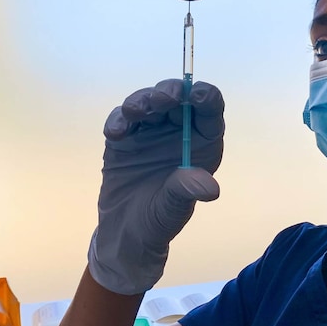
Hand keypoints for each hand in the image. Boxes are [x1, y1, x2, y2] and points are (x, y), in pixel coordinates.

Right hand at [87, 79, 224, 294]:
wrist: (125, 233)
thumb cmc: (159, 220)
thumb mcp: (175, 208)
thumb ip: (187, 191)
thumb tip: (210, 187)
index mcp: (201, 143)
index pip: (209, 111)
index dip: (205, 97)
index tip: (196, 94)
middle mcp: (178, 131)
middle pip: (178, 100)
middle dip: (170, 93)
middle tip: (161, 99)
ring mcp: (150, 130)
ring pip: (149, 102)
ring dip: (142, 101)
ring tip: (135, 111)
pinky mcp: (124, 136)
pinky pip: (122, 118)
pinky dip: (118, 120)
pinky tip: (116, 133)